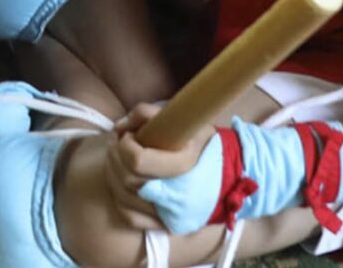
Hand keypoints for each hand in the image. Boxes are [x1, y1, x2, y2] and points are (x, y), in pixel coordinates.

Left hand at [104, 107, 203, 229]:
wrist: (230, 180)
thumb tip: (122, 125)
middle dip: (115, 156)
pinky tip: (119, 180)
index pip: (137, 161)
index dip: (125, 144)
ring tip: (116, 156)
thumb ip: (152, 116)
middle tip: (118, 141)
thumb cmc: (205, 146)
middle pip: (127, 179)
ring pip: (123, 198)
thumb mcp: (188, 122)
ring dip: (112, 172)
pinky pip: (129, 216)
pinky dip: (118, 196)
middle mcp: (177, 196)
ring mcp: (169, 214)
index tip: (128, 134)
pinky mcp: (163, 225)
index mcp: (185, 167)